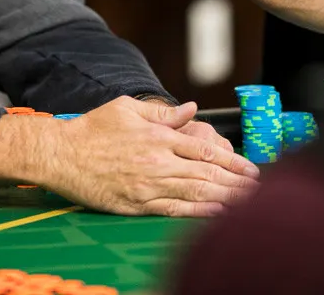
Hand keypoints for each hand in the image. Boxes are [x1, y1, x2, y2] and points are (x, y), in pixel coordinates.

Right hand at [42, 96, 259, 216]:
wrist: (62, 154)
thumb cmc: (92, 129)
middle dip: (238, 182)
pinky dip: (199, 213)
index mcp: (159, 136)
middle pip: (208, 174)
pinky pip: (174, 210)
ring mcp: (148, 185)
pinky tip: (217, 214)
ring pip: (196, 193)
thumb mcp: (127, 108)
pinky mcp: (137, 204)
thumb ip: (163, 112)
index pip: (206, 150)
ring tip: (249, 205)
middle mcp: (158, 161)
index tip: (252, 168)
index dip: (233, 161)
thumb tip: (192, 109)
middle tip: (262, 190)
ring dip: (226, 199)